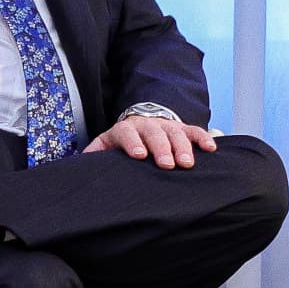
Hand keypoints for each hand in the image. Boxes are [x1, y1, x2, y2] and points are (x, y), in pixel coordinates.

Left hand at [91, 110, 217, 169]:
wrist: (141, 122)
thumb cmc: (123, 141)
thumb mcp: (105, 144)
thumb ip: (94, 154)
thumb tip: (77, 165)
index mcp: (125, 129)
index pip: (127, 134)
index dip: (133, 144)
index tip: (139, 156)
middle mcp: (147, 125)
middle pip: (155, 134)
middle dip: (162, 148)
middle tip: (168, 164)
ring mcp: (167, 126)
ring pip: (176, 133)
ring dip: (183, 147)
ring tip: (188, 163)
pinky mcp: (182, 128)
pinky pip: (194, 130)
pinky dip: (203, 138)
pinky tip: (211, 149)